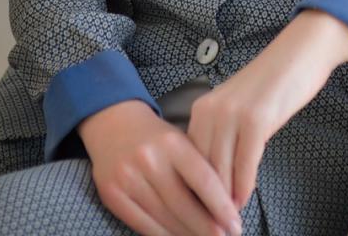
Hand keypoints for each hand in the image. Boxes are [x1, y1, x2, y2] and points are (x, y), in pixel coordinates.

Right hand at [80, 99, 243, 235]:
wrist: (112, 123)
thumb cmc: (156, 137)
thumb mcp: (179, 141)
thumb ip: (199, 169)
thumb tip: (223, 209)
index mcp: (171, 143)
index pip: (203, 180)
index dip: (221, 207)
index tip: (236, 225)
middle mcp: (148, 159)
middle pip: (184, 204)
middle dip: (207, 227)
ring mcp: (128, 178)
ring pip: (164, 218)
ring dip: (187, 234)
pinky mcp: (112, 194)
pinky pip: (143, 224)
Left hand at [184, 9, 347, 212]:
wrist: (299, 53)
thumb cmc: (272, 85)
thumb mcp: (238, 110)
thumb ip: (223, 138)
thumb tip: (216, 180)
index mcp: (202, 108)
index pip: (188, 159)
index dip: (192, 190)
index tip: (197, 214)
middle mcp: (210, 110)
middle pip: (200, 168)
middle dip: (206, 202)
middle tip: (212, 226)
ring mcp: (232, 114)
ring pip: (220, 169)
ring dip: (224, 201)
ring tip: (228, 222)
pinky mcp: (255, 119)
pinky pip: (244, 162)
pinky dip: (243, 186)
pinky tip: (244, 199)